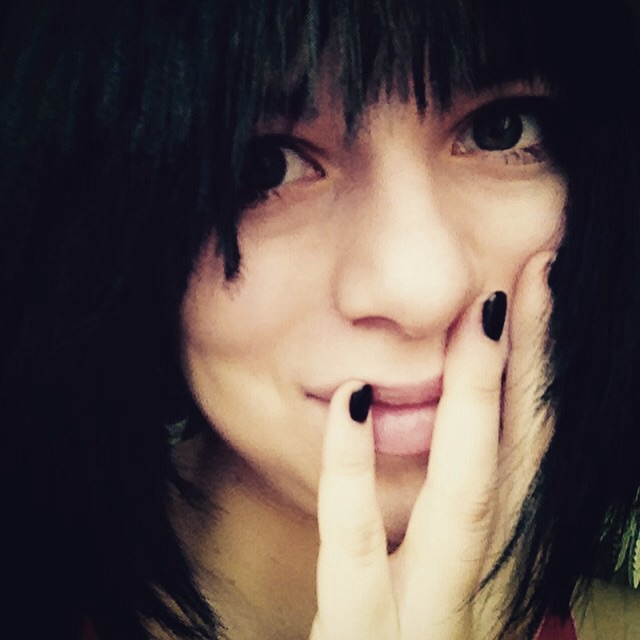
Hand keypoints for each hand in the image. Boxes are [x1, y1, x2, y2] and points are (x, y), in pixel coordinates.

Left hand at [309, 253, 554, 639]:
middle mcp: (480, 589)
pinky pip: (356, 551)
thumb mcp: (443, 594)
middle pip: (515, 462)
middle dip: (531, 369)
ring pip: (464, 497)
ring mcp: (428, 618)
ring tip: (481, 318)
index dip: (540, 381)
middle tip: (534, 280)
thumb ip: (459, 529)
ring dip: (478, 403)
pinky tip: (353, 398)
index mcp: (492, 570)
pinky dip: (354, 474)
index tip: (533, 301)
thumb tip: (476, 447)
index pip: (526, 458)